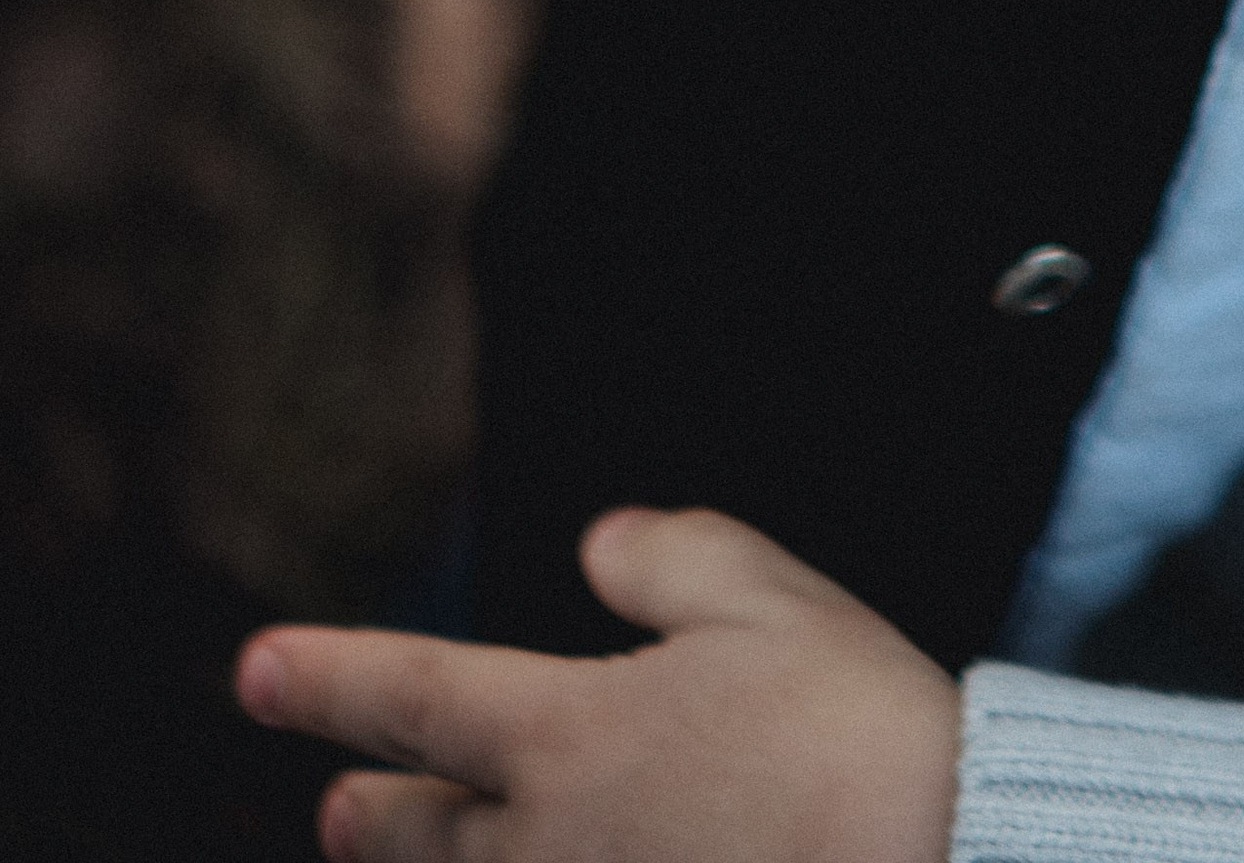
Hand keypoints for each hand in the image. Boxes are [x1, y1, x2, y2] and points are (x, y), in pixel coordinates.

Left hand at [235, 506, 961, 862]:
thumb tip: (598, 547)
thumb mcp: (768, 597)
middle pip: (424, 833)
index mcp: (569, 734)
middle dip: (372, 813)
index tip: (253, 670)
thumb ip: (671, 556)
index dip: (325, 677)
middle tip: (332, 804)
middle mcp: (550, 844)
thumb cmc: (855, 730)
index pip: (414, 695)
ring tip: (393, 854)